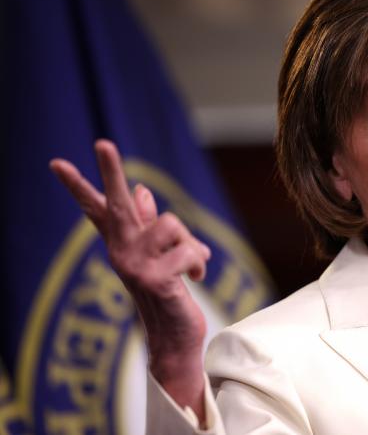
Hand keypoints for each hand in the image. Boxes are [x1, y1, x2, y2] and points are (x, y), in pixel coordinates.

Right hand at [50, 139, 208, 419]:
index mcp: (122, 244)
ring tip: (190, 265)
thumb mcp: (158, 258)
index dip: (80, 186)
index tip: (57, 163)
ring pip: (170, 224)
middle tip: (103, 142)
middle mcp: (121, 252)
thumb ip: (148, 226)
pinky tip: (195, 278)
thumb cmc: (167, 295)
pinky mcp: (154, 279)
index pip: (98, 210)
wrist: (173, 337)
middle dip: (111, 172)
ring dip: (190, 242)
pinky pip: (187, 250)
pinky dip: (199, 263)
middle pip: (117, 205)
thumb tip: (141, 190)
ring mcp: (134, 267)